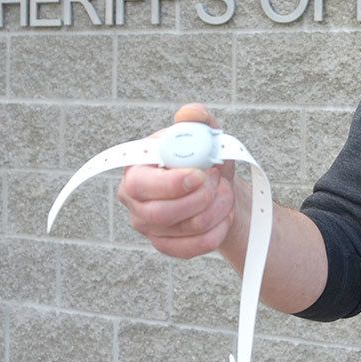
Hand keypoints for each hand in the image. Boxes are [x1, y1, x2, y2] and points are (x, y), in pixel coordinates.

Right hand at [116, 102, 239, 258]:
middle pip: (162, 214)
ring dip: (217, 208)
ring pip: (186, 229)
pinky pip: (195, 247)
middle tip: (218, 179)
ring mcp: (149, 228)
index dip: (172, 183)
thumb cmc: (203, 158)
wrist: (215, 187)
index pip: (141, 184)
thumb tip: (189, 114)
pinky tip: (225, 214)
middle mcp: (135, 202)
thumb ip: (197, 119)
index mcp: (136, 169)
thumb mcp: (204, 133)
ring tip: (225, 191)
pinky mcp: (167, 246)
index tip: (202, 175)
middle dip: (201, 197)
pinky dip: (218, 230)